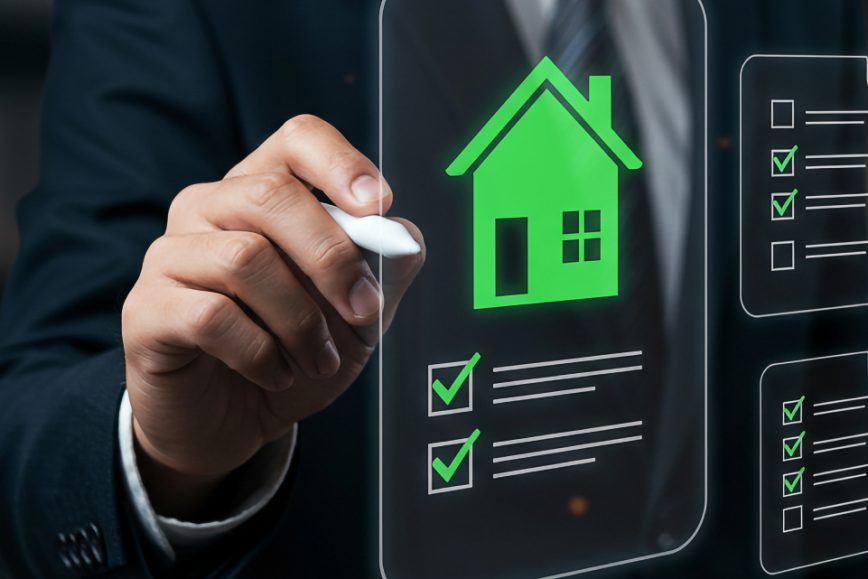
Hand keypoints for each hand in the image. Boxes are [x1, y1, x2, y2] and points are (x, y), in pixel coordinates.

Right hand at [121, 115, 424, 517]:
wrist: (236, 422)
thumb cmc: (294, 353)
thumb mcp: (356, 317)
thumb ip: (383, 273)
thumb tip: (405, 238)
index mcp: (262, 192)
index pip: (297, 139)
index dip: (341, 163)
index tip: (378, 206)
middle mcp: (209, 208)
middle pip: (272, 194)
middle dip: (331, 257)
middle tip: (363, 310)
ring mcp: (171, 255)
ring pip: (244, 258)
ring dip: (300, 319)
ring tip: (318, 359)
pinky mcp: (147, 308)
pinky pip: (210, 315)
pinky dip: (261, 353)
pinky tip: (276, 373)